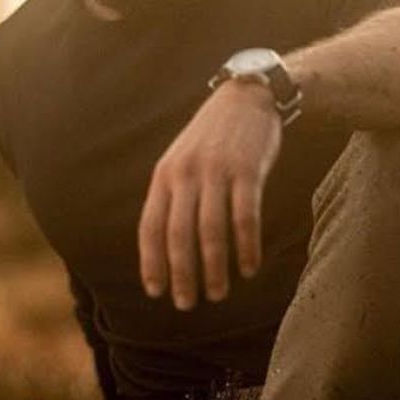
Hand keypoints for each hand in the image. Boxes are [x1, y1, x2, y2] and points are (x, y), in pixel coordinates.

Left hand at [138, 80, 281, 309]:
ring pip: (211, 231)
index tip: (157, 291)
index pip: (151, 226)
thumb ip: (173, 195)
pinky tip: (249, 268)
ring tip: (218, 293)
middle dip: (182, 274)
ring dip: (214, 268)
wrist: (247, 96)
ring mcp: (217, 171)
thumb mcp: (182, 159)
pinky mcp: (247, 170)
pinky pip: (245, 217)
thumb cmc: (214, 137)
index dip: (152, 262)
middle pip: (179, 235)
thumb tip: (165, 245)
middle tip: (188, 304)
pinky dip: (246, 246)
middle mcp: (186, 174)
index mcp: (165, 175)